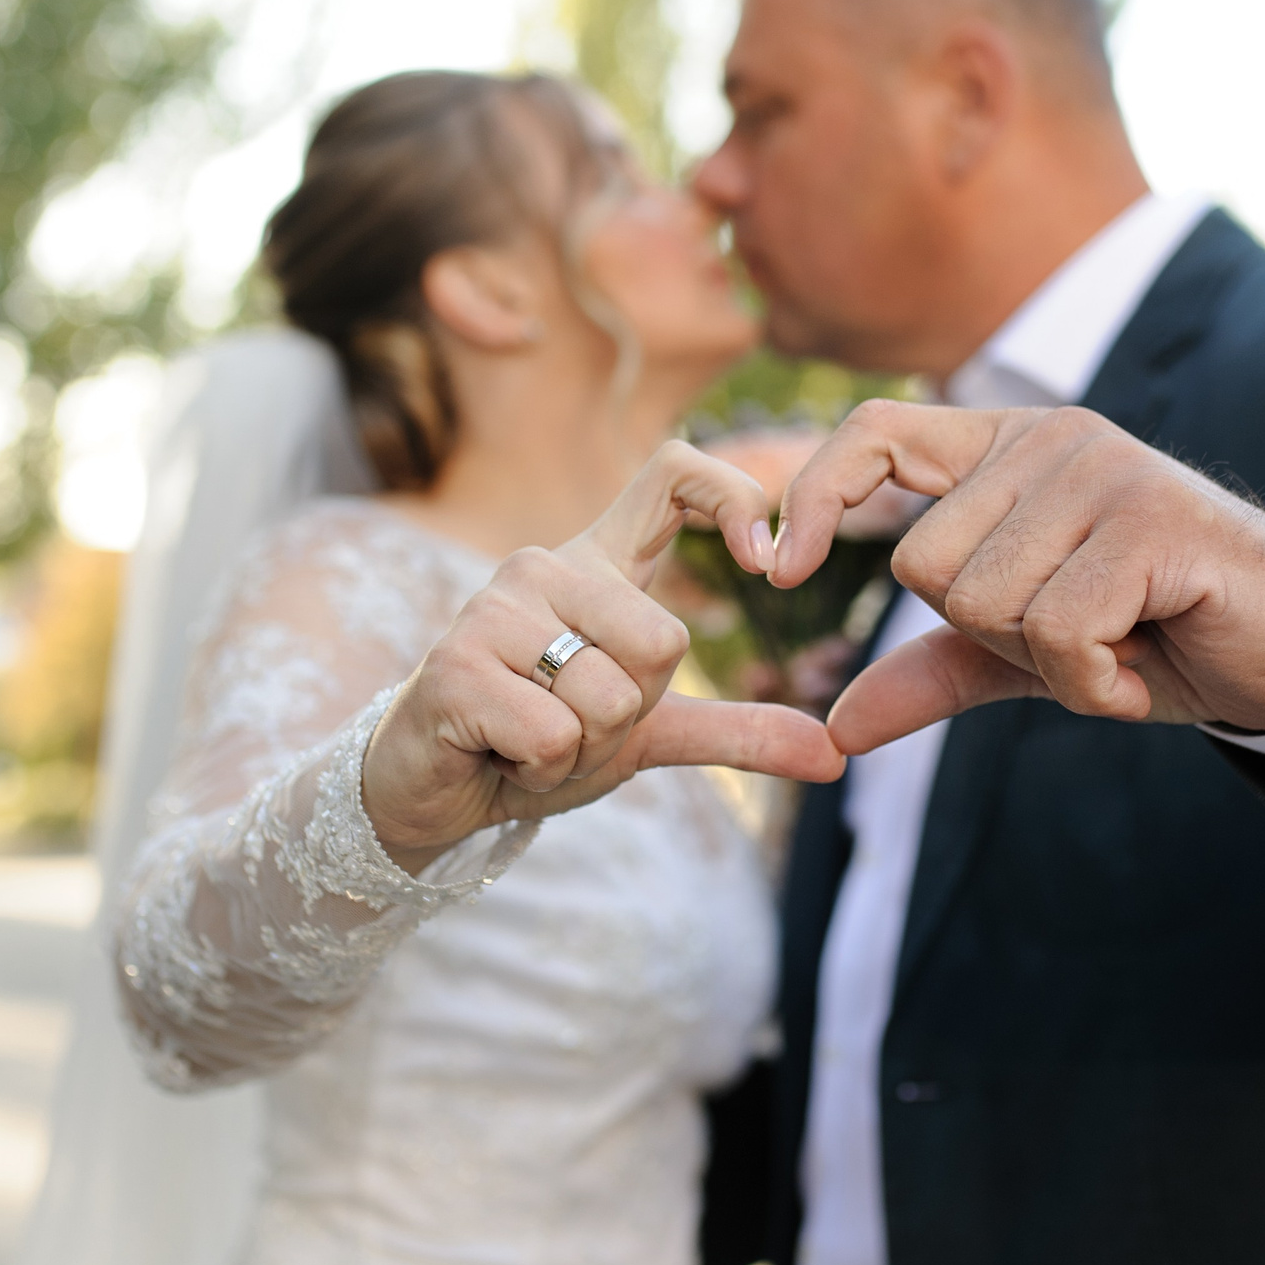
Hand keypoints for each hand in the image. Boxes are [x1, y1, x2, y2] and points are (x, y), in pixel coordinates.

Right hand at [363, 441, 846, 870]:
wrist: (427, 792)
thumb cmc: (535, 742)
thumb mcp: (646, 735)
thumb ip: (737, 732)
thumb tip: (836, 757)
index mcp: (596, 563)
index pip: (673, 472)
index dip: (732, 496)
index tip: (768, 563)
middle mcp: (544, 566)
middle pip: (665, 642)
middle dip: (633, 717)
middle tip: (572, 724)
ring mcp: (494, 609)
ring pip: (611, 698)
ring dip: (583, 752)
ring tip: (533, 738)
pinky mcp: (456, 665)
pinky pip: (556, 735)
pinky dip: (541, 771)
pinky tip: (501, 755)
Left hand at [771, 402, 1264, 754]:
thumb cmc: (1164, 636)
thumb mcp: (1031, 656)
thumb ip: (935, 671)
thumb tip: (834, 726)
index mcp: (1008, 449)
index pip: (873, 431)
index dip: (814, 495)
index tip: (778, 568)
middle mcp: (1050, 439)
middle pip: (925, 564)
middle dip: (991, 637)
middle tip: (1077, 640)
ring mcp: (1103, 471)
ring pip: (986, 601)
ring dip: (1050, 663)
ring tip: (1120, 647)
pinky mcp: (1151, 520)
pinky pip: (1058, 629)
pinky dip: (1092, 682)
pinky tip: (1142, 671)